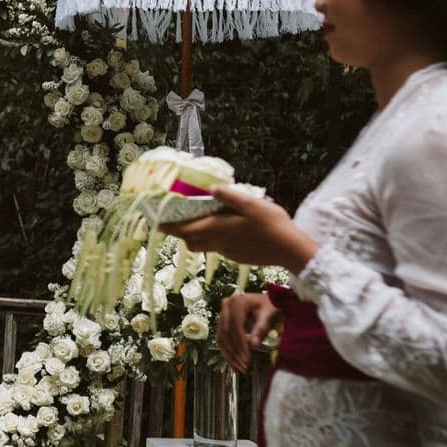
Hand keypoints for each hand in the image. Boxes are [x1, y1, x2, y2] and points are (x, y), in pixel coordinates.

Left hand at [159, 184, 318, 270]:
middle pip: (190, 241)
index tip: (155, 223)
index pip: (184, 230)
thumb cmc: (271, 224)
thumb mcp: (251, 203)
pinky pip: (218, 248)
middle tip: (177, 220)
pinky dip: (214, 240)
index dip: (168, 227)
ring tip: (202, 222)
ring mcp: (228, 252)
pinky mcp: (237, 257)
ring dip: (197, 236)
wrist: (290, 250)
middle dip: (180, 232)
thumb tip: (210, 189)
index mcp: (217, 228)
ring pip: (203, 246)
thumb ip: (229, 196)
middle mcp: (218, 243)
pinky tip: (227, 230)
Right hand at [218, 293, 279, 372]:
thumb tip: (253, 345)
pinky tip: (233, 364)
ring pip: (221, 338)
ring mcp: (222, 314)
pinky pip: (222, 340)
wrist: (265, 301)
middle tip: (244, 366)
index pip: (236, 325)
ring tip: (240, 368)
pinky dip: (228, 353)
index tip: (247, 358)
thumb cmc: (269, 306)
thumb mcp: (268, 314)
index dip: (241, 343)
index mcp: (237, 302)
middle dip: (235, 352)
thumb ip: (261, 328)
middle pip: (226, 333)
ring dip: (230, 355)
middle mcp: (226, 306)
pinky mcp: (222, 323)